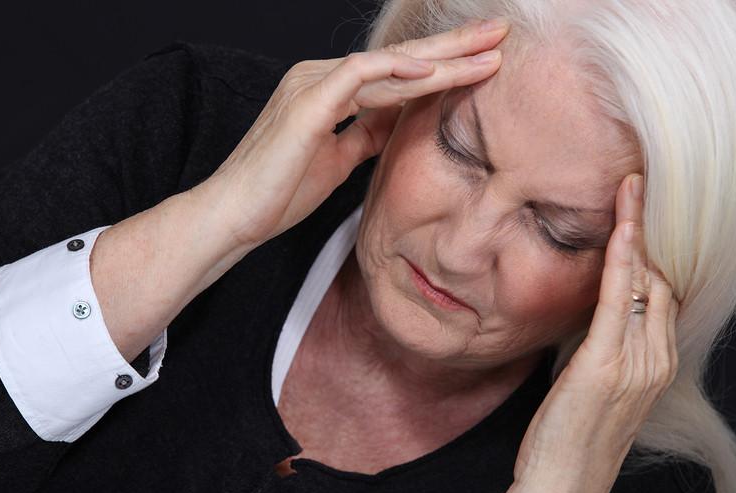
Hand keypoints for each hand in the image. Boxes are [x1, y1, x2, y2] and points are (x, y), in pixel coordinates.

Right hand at [196, 17, 510, 247]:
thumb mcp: (337, 160)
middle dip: (454, 47)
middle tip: (500, 33)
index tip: (485, 63)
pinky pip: (356, 76)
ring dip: (441, 60)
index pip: (396, 73)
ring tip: (487, 51)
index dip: (443, 67)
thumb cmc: (279, 192)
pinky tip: (430, 70)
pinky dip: (393, 72)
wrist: (235, 215)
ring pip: (387, 64)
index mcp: (329, 90)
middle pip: (399, 59)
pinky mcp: (306, 103)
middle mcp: (321, 77)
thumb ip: (364, 135)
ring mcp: (312, 85)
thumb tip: (397, 124)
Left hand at [513, 173, 680, 492]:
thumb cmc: (568, 442)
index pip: (658, 296)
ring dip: (635, 234)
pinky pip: (617, 298)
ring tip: (626, 191)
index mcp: (654, 367)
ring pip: (644, 282)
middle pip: (658, 281)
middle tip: (629, 190)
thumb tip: (590, 316)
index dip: (649, 254)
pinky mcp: (607, 365)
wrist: (561, 488)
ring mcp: (636, 364)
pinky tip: (620, 226)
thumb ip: (601, 352)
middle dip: (645, 234)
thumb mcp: (591, 391)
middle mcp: (655, 361)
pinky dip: (621, 257)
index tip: (637, 216)